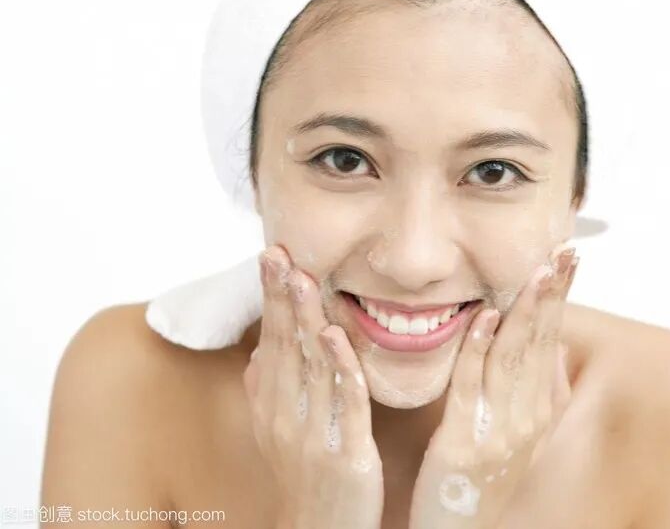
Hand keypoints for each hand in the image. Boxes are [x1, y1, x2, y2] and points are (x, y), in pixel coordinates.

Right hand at [243, 244, 384, 528]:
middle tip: (279, 254)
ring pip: (310, 366)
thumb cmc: (306, 479)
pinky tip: (336, 337)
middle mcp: (285, 417)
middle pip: (284, 347)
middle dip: (282, 298)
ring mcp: (314, 434)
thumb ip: (270, 392)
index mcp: (271, 408)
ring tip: (304, 278)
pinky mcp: (346, 453)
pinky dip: (341, 368)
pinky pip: (344, 403)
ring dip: (307, 319)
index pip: (271, 341)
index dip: (271, 299)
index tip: (271, 256)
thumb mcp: (279, 434)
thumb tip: (260, 353)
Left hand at [407, 243, 578, 528]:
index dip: (559, 299)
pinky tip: (486, 318)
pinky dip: (480, 349)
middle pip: (540, 343)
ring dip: (526, 311)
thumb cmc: (481, 482)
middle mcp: (526, 417)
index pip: (550, 341)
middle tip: (563, 252)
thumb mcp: (520, 437)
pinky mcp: (465, 442)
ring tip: (538, 272)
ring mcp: (499, 430)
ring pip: (514, 358)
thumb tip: (552, 351)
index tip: (567, 260)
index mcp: (538, 411)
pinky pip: (472, 387)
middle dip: (552, 294)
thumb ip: (537, 394)